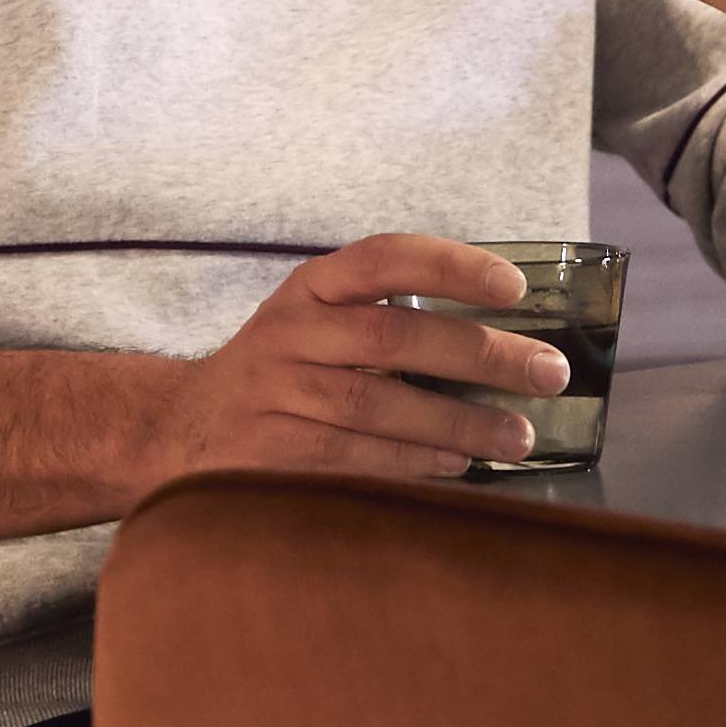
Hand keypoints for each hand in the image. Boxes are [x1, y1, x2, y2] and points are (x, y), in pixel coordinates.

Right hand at [145, 236, 564, 487]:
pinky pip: (353, 460)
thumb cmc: (277, 372)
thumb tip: (504, 340)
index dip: (450, 266)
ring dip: (457, 422)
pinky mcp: (270, 455)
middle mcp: (288, 334)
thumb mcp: (315, 323)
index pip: (383, 259)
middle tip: (546, 372)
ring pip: (376, 407)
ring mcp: (275, 397)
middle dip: (480, 355)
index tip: (514, 287)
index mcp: (308, 289)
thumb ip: (386, 319)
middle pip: (392, 337)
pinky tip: (457, 467)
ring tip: (516, 435)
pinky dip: (412, 465)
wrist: (179, 429)